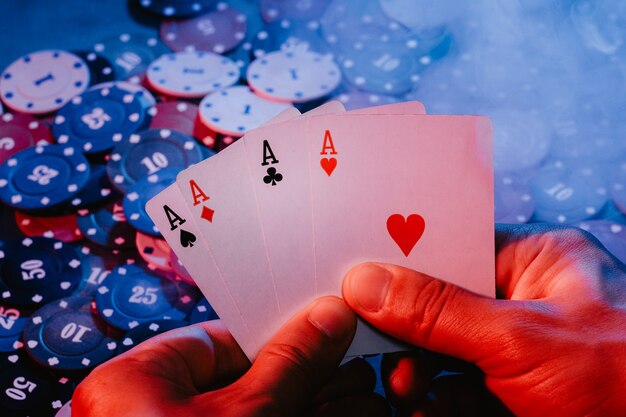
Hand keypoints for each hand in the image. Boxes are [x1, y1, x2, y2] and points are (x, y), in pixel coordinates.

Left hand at [73, 296, 389, 416]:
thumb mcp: (248, 416)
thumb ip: (289, 360)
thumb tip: (326, 316)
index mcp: (135, 384)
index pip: (219, 340)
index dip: (279, 332)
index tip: (324, 329)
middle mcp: (153, 414)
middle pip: (246, 379)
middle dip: (308, 374)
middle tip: (352, 364)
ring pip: (261, 413)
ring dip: (316, 405)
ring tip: (362, 396)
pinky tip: (345, 415)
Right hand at [342, 224, 625, 416]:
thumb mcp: (521, 339)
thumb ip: (440, 312)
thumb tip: (368, 283)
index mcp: (538, 264)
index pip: (451, 246)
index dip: (402, 261)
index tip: (358, 279)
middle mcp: (523, 302)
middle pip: (439, 304)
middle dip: (407, 330)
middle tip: (376, 345)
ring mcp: (516, 353)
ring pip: (440, 350)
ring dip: (416, 371)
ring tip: (405, 387)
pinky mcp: (509, 394)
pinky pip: (453, 387)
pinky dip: (434, 400)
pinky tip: (424, 407)